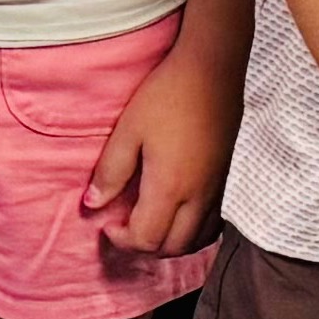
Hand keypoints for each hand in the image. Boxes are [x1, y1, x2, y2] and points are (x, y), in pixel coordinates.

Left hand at [82, 42, 238, 255]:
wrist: (212, 71)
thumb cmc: (167, 95)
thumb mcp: (128, 130)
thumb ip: (110, 171)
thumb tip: (93, 204)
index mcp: (170, 187)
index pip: (146, 239)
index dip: (122, 239)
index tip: (106, 223)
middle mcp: (197, 196)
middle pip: (172, 247)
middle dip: (144, 246)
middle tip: (124, 226)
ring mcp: (216, 189)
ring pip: (196, 240)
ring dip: (170, 242)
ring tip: (150, 223)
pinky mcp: (225, 179)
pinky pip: (212, 223)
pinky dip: (193, 232)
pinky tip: (177, 213)